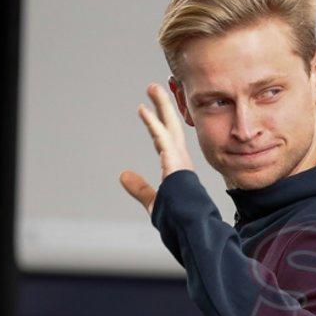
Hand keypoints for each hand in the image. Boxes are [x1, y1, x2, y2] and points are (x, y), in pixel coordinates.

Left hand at [119, 82, 194, 216]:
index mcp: (176, 168)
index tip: (146, 111)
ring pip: (168, 126)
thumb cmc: (177, 219)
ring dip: (160, 106)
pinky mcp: (175, 161)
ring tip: (151, 88)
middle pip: (170, 127)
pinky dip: (152, 123)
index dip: (154, 125)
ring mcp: (179, 159)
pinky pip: (162, 137)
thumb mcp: (152, 201)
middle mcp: (180, 160)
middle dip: (162, 107)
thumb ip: (139, 188)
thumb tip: (123, 175)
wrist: (191, 228)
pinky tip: (143, 110)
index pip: (164, 141)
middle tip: (153, 88)